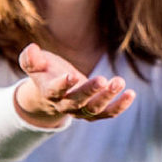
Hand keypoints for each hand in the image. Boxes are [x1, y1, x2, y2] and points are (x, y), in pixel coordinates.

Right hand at [14, 43, 135, 126]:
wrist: (49, 95)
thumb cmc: (44, 73)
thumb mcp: (35, 64)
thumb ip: (30, 59)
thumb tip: (31, 49)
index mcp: (49, 93)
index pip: (55, 91)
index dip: (63, 84)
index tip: (72, 75)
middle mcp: (65, 105)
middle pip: (77, 102)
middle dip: (90, 91)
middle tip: (103, 79)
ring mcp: (80, 111)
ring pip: (94, 109)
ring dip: (108, 97)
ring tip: (120, 81)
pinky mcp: (93, 113)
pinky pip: (107, 113)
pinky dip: (119, 106)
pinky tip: (130, 94)